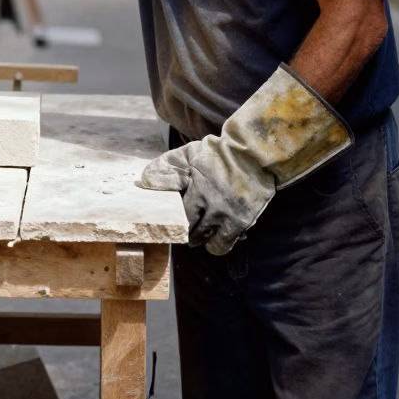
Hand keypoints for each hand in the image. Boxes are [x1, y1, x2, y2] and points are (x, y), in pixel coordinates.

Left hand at [139, 63, 352, 254]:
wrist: (255, 154)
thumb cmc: (219, 154)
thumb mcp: (189, 154)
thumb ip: (167, 168)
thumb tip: (143, 181)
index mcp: (196, 186)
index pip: (178, 215)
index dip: (174, 220)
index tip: (173, 219)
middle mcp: (211, 204)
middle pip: (190, 231)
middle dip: (187, 231)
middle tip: (187, 227)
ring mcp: (227, 215)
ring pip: (205, 241)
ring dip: (200, 239)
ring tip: (201, 232)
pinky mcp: (241, 222)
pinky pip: (223, 245)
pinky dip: (216, 244)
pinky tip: (216, 236)